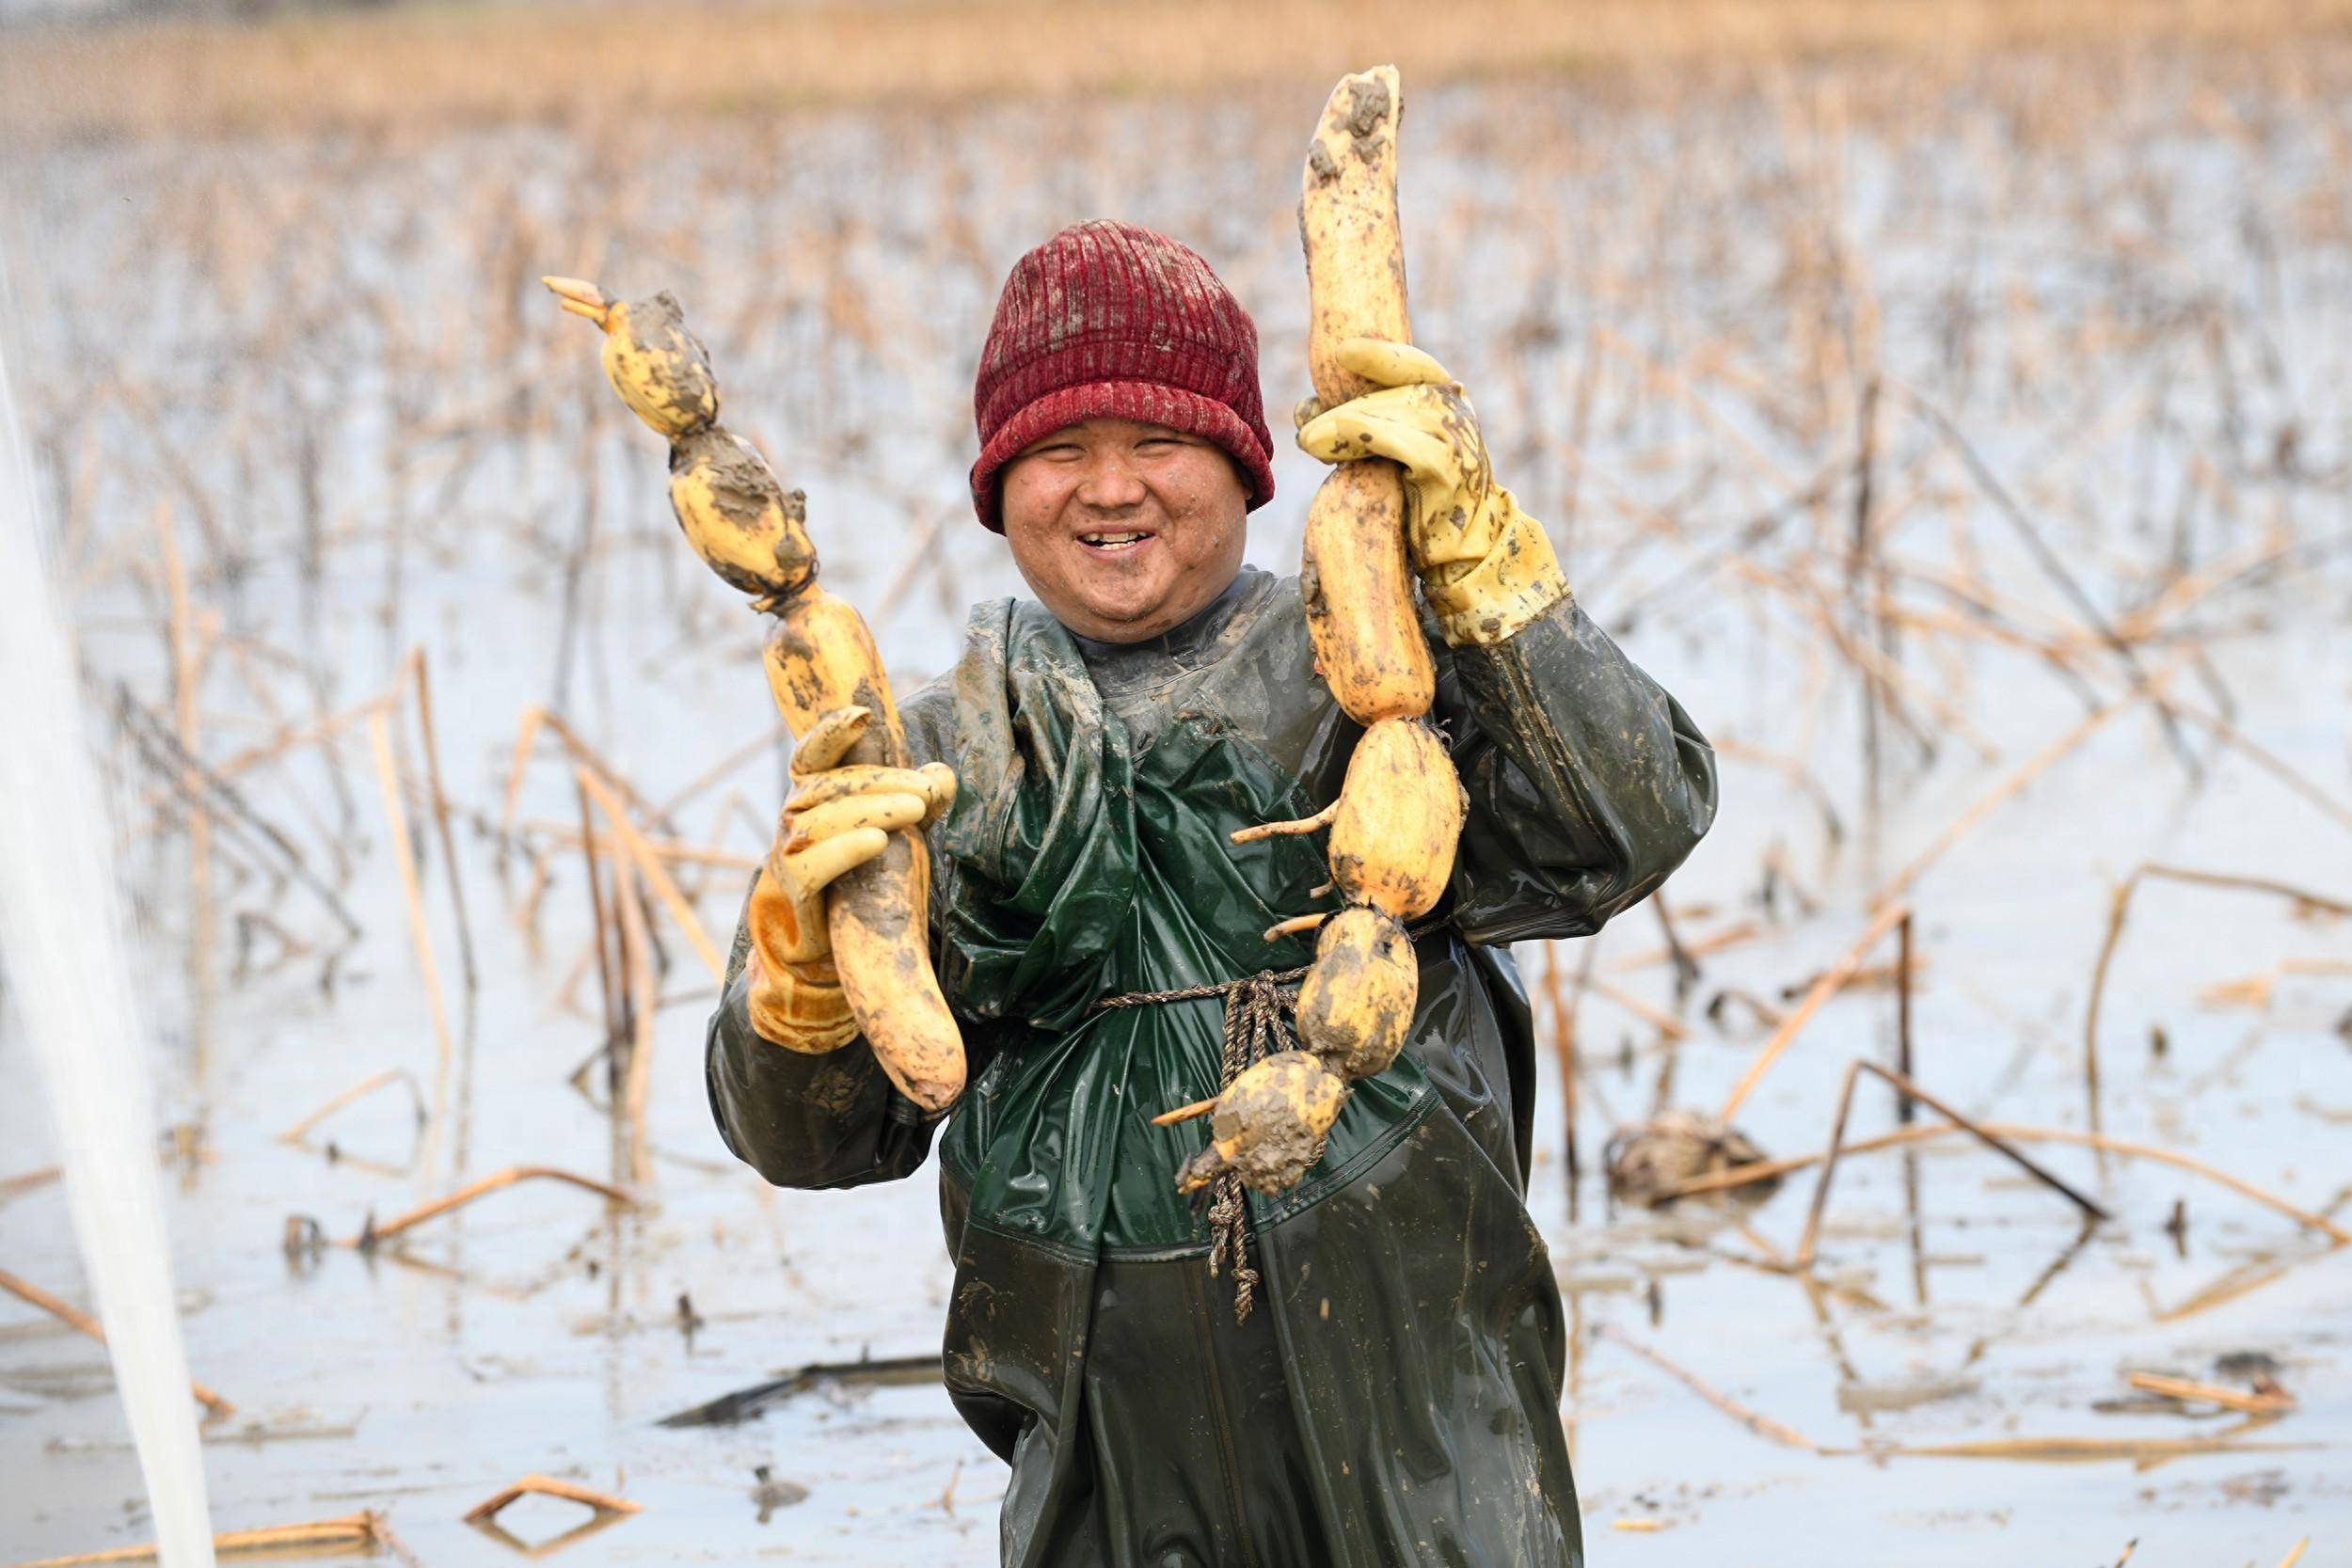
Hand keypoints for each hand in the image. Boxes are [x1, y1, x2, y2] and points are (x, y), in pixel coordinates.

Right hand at [744, 705, 955, 1051]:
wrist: (830, 948)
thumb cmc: (861, 878)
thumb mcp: (897, 833)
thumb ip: (918, 801)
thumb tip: (942, 774)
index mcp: (815, 796)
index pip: (812, 755)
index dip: (831, 732)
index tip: (863, 715)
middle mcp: (795, 818)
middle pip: (827, 784)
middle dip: (878, 781)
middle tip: (925, 791)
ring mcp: (789, 855)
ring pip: (819, 819)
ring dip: (871, 809)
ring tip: (916, 811)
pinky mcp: (794, 892)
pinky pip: (811, 865)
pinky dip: (845, 849)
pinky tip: (879, 842)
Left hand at [1296, 338, 1568, 645]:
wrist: (1461, 552)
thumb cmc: (1418, 502)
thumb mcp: (1387, 454)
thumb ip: (1357, 426)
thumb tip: (1303, 408)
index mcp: (1446, 402)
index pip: (1414, 365)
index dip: (1380, 356)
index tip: (1341, 352)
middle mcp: (1456, 414)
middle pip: (1395, 392)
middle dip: (1345, 405)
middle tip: (1304, 424)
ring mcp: (1457, 441)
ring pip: (1398, 414)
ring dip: (1347, 423)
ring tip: (1309, 440)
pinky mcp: (1450, 472)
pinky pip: (1406, 445)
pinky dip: (1370, 435)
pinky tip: (1338, 438)